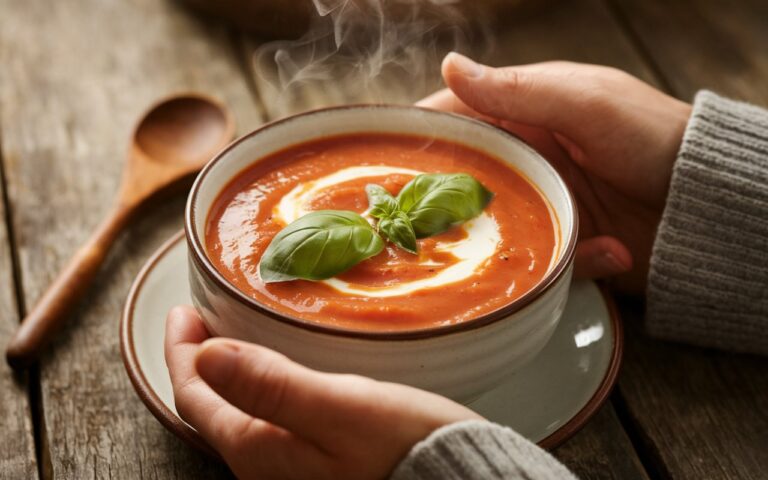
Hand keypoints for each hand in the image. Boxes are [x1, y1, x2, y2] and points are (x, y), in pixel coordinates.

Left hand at [164, 306, 480, 478]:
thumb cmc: (404, 447)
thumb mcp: (340, 408)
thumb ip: (272, 385)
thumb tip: (207, 355)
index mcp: (258, 450)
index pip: (195, 397)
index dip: (181, 352)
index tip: (182, 311)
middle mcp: (264, 468)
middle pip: (211, 409)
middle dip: (199, 361)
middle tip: (201, 319)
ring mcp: (290, 470)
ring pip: (239, 414)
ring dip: (228, 373)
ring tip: (234, 335)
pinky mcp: (316, 465)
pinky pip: (267, 420)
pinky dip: (258, 388)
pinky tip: (278, 370)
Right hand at [419, 53, 691, 292]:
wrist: (714, 203)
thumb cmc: (654, 137)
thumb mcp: (586, 103)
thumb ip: (516, 90)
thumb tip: (449, 65)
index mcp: (527, 112)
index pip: (456, 116)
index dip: (418, 134)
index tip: (383, 159)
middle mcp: (528, 158)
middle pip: (462, 177)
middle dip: (442, 200)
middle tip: (420, 222)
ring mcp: (544, 203)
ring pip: (491, 227)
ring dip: (502, 242)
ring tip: (520, 246)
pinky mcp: (563, 243)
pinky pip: (543, 258)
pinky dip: (567, 260)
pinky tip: (602, 252)